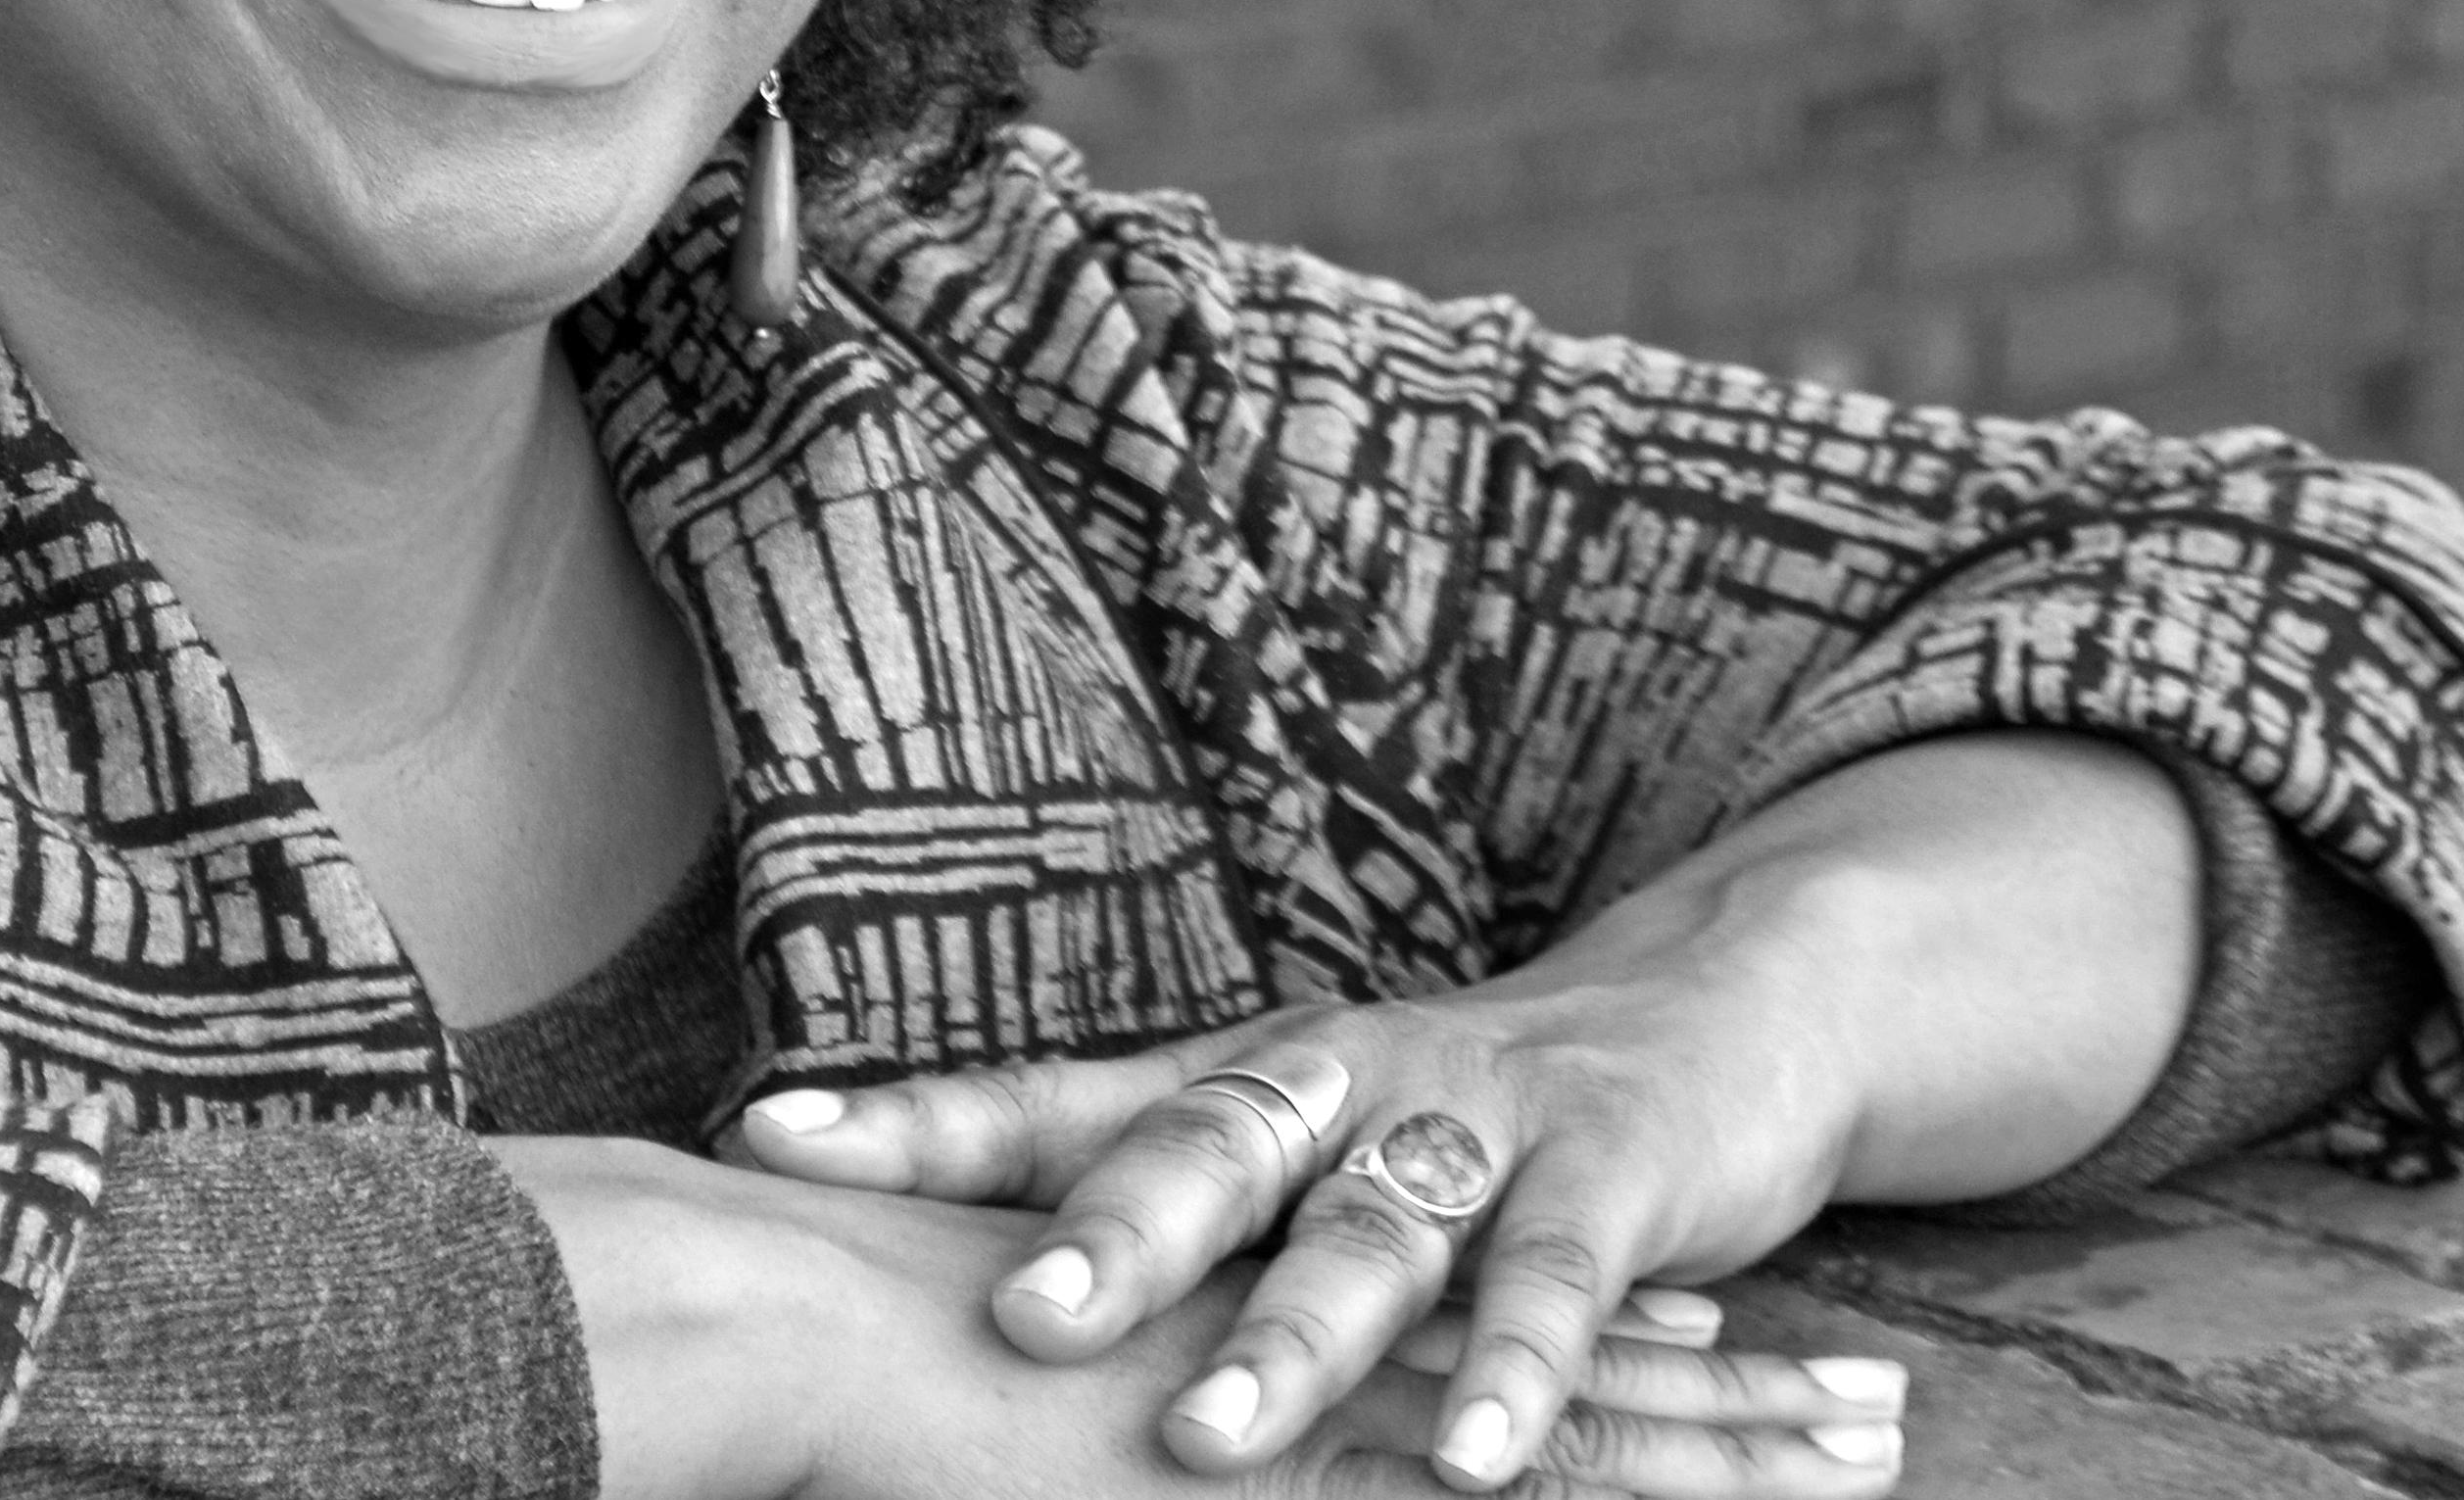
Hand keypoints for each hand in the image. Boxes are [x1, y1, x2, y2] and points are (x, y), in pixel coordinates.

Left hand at [734, 736, 2203, 1492]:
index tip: (761, 1134)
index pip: (1050, 1094)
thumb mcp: (1289, 1145)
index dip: (912, 1119)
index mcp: (1235, 1077)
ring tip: (1210, 1432)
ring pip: (1367, 1233)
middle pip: (1199, 1149)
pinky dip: (1515, 1371)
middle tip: (1012, 1315)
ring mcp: (1470, 1123)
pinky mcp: (1606, 1177)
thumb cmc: (1440, 1111)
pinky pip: (1554, 1283)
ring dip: (1293, 1338)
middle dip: (1107, 1235)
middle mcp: (1334, 1081)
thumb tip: (932, 1299)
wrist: (1702, 1008)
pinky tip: (1473, 1458)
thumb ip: (1146, 1209)